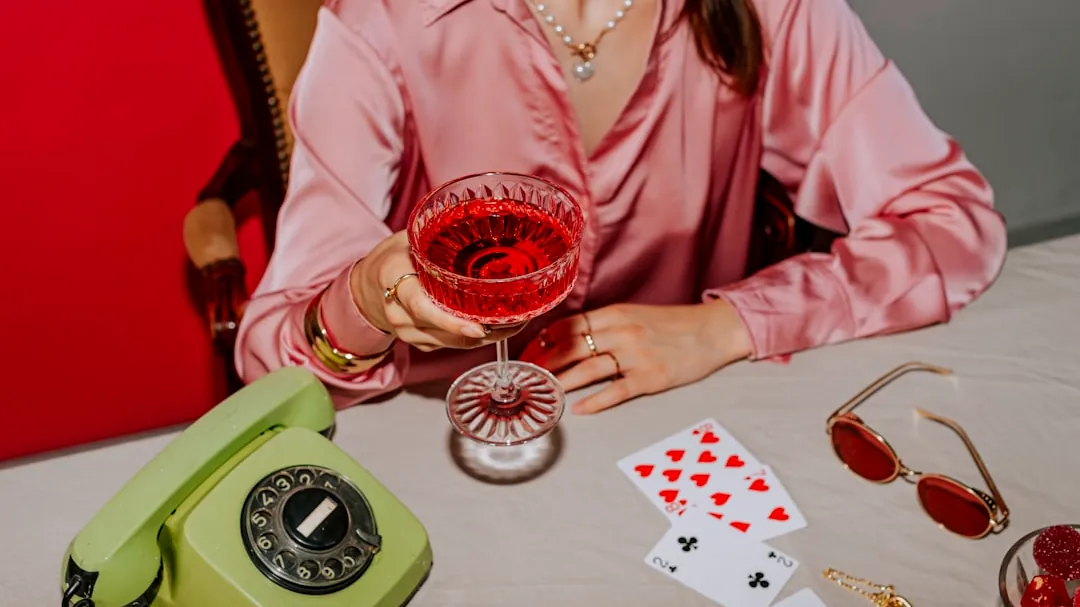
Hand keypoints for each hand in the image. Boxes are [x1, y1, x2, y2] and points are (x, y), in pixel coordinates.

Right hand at [351, 231, 524, 351]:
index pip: (421, 305)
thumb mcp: (408, 237)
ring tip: (514, 324)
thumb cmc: (393, 258)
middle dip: (482, 330)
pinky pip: (450, 345)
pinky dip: (473, 339)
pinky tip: (494, 328)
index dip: (450, 320)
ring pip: (451, 342)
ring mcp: (406, 331)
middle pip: (443, 330)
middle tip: (516, 321)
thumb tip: (477, 209)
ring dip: (485, 337)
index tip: (478, 327)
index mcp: (393, 277)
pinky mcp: (418, 343)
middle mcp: (398, 311)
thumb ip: (437, 230)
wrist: (367, 287)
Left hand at [519, 300, 751, 413]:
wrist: (714, 330)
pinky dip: (596, 401)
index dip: (544, 341)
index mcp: (616, 313)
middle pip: (573, 347)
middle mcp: (622, 331)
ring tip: (543, 392)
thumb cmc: (673, 325)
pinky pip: (617, 391)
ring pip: (589, 369)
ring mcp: (636, 355)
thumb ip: (605, 325)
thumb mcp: (635, 314)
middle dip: (545, 363)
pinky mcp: (651, 377)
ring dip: (562, 381)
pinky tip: (579, 409)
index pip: (569, 326)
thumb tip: (569, 339)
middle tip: (525, 377)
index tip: (528, 354)